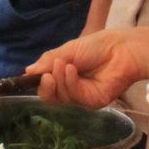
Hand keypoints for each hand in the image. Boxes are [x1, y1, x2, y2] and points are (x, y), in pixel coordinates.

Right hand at [30, 28, 148, 109]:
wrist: (120, 49)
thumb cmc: (97, 46)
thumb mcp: (67, 50)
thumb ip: (48, 62)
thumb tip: (28, 71)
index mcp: (64, 75)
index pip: (46, 85)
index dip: (38, 82)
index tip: (30, 75)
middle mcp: (72, 88)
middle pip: (50, 97)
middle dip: (45, 86)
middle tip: (47, 74)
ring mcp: (82, 97)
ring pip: (60, 98)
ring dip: (59, 80)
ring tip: (65, 64)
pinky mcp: (93, 102)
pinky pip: (74, 97)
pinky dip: (70, 83)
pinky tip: (72, 70)